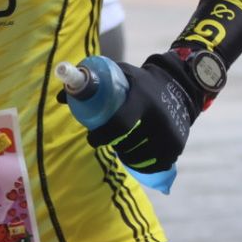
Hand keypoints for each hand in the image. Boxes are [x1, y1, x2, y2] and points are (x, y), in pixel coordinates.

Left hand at [79, 55, 198, 172]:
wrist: (179, 86)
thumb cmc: (141, 82)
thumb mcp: (120, 75)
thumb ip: (93, 84)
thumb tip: (61, 98)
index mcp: (142, 99)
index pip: (119, 125)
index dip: (101, 136)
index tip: (92, 138)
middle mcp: (158, 118)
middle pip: (126, 145)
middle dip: (113, 145)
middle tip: (108, 141)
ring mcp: (170, 135)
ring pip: (138, 158)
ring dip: (126, 156)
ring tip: (122, 147)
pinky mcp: (176, 147)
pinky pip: (152, 166)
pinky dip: (141, 164)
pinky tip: (136, 156)